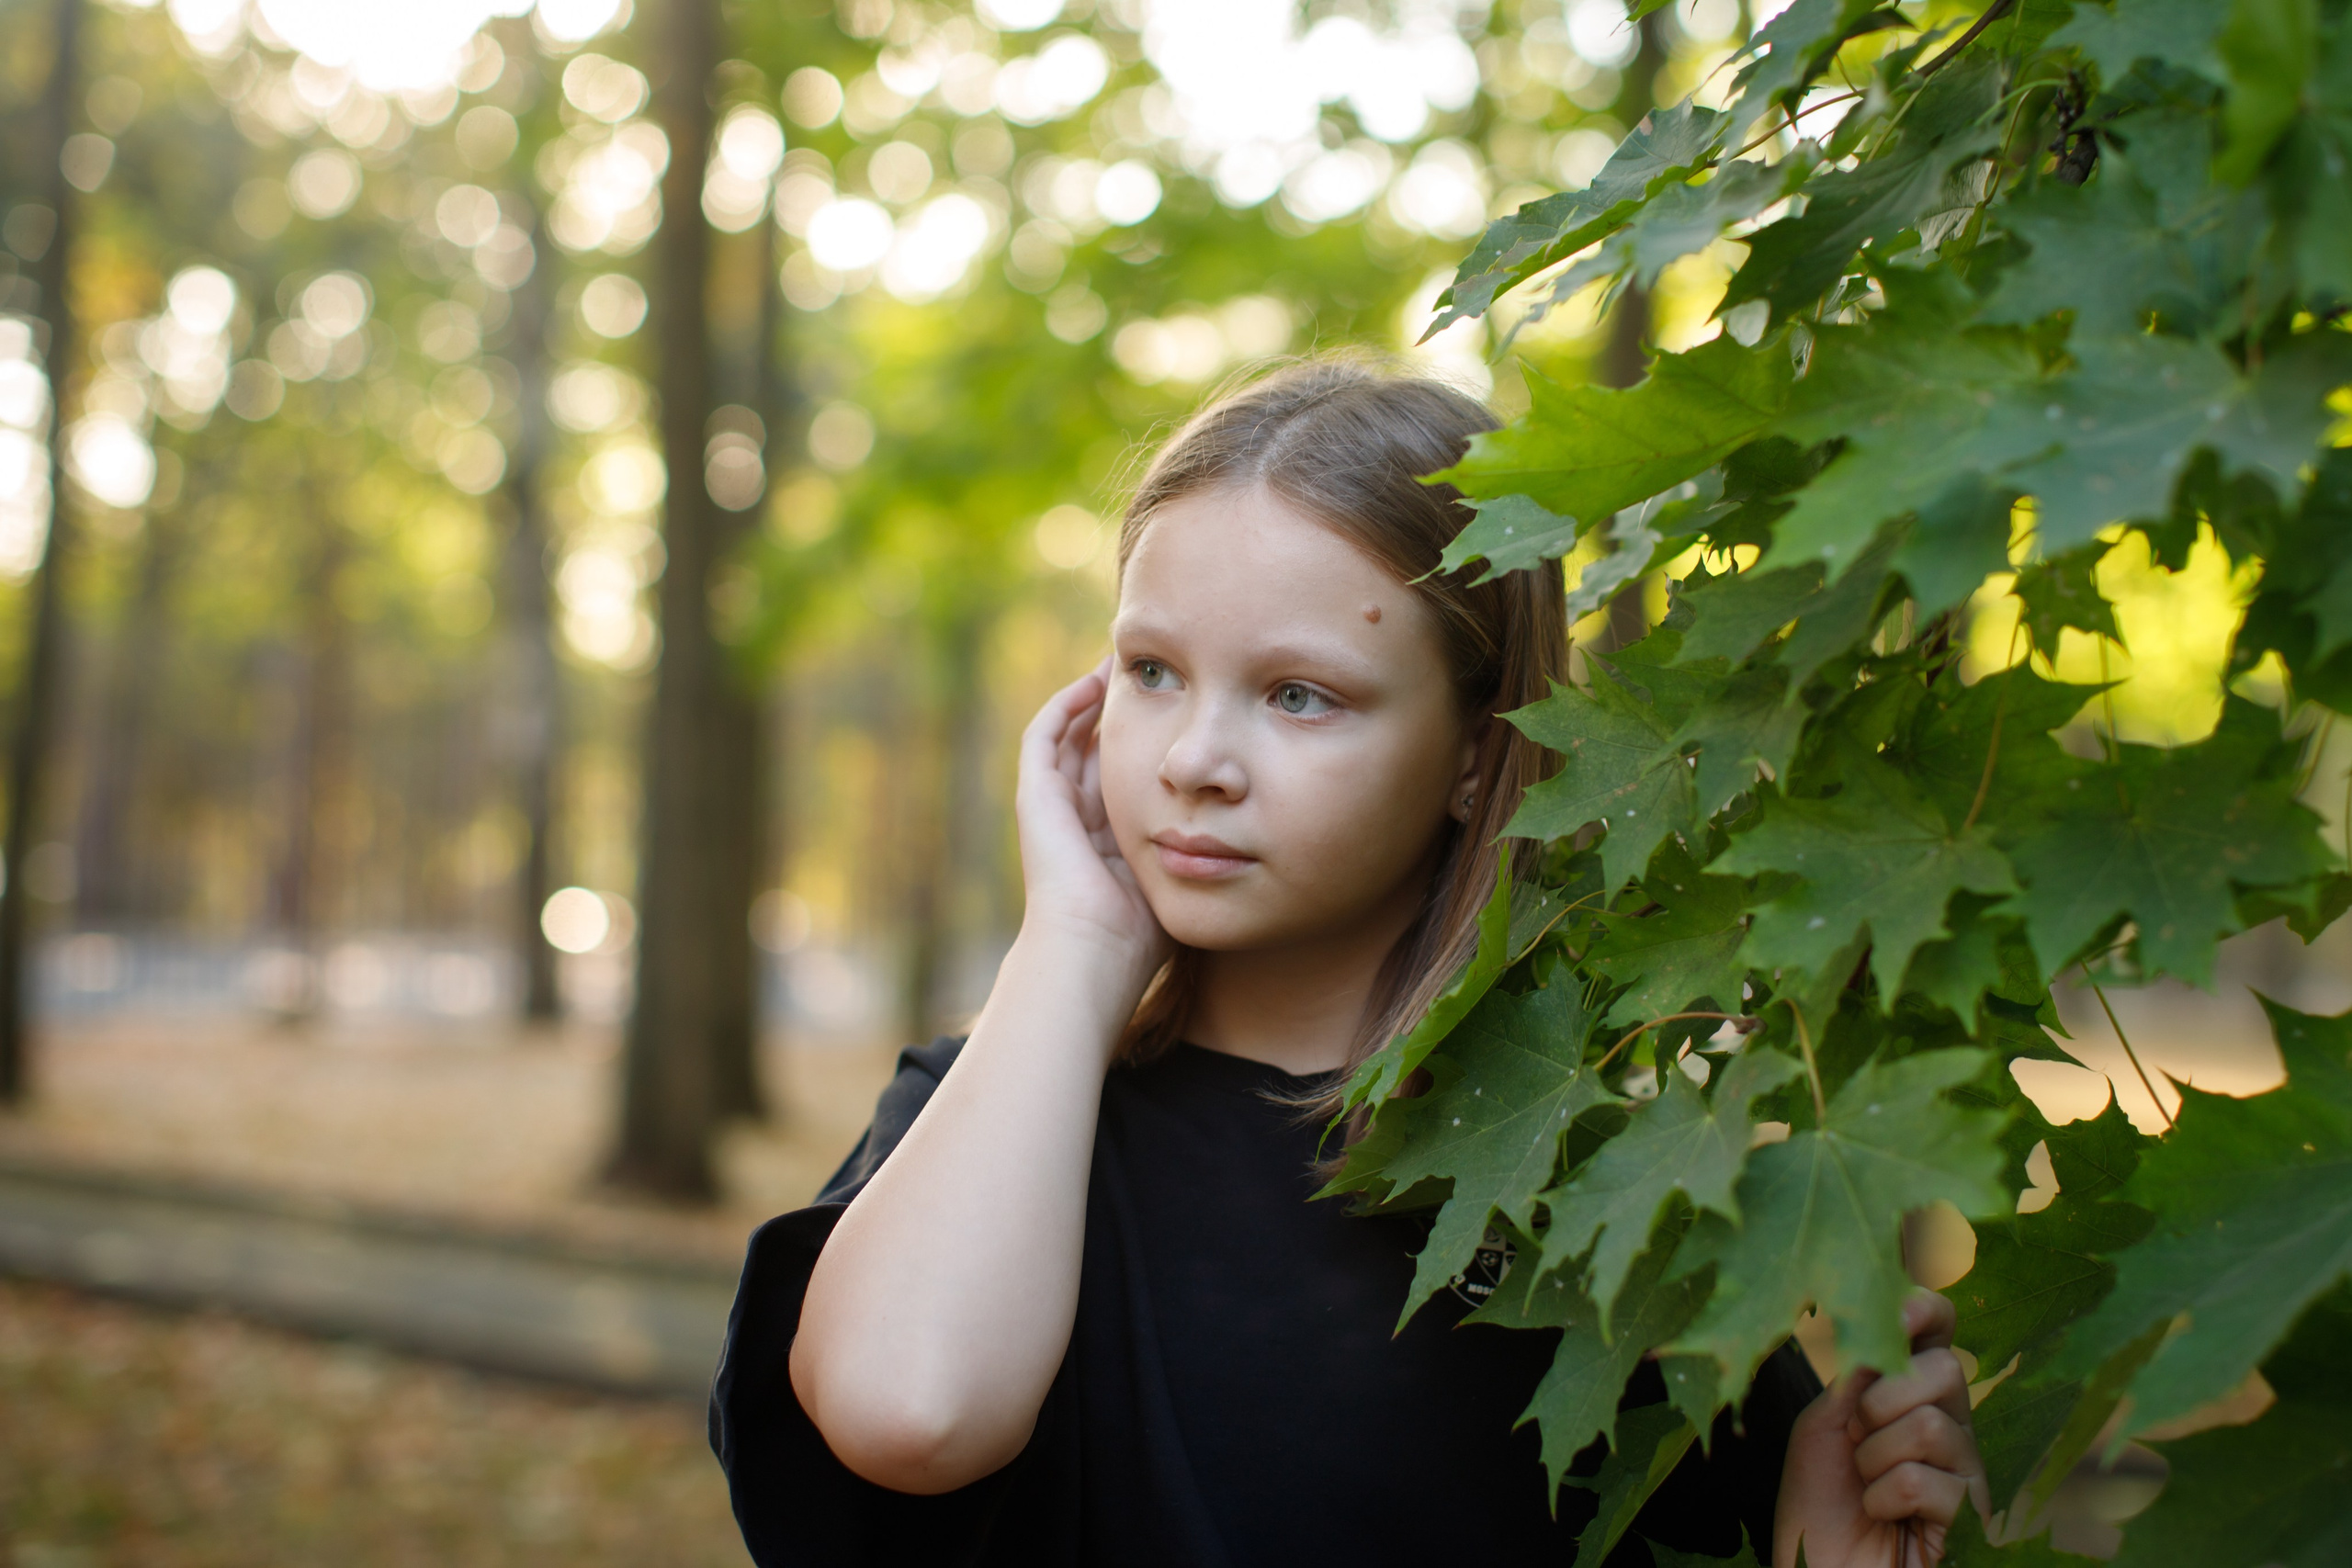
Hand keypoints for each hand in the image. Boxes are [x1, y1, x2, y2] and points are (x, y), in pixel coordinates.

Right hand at [1012, 659, 1170, 997]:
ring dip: (1092, 697)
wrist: (1095, 951)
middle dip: (1121, 709)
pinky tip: (1095, 681)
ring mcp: (1053, 806)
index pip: (1128, 775)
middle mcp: (1079, 818)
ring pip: (1069, 734)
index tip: (1182, 710)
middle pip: (1097, 746)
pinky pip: (1044, 735)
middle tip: (1153, 672)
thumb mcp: (1182, 875)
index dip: (1149, 741)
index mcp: (1110, 839)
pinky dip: (1066, 705)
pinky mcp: (1034, 796)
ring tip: (1121, 662)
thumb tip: (1244, 829)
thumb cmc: (1144, 932)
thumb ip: (1201, 849)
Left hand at [1775, 1290, 1991, 1567]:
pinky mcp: (1972, 1519)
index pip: (1941, 1333)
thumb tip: (1889, 1321)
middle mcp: (1951, 1425)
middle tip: (1857, 1437)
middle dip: (1883, 1400)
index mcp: (1913, 1394)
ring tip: (1865, 1485)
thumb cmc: (1819, 1505)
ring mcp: (1966, 1472)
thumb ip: (1855, 1379)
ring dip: (1875, 1457)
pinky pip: (1923, 1480)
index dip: (1926, 1311)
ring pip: (1931, 1426)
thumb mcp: (1822, 1427)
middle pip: (1945, 1370)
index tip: (1898, 1312)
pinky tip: (1882, 1515)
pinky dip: (1883, 1497)